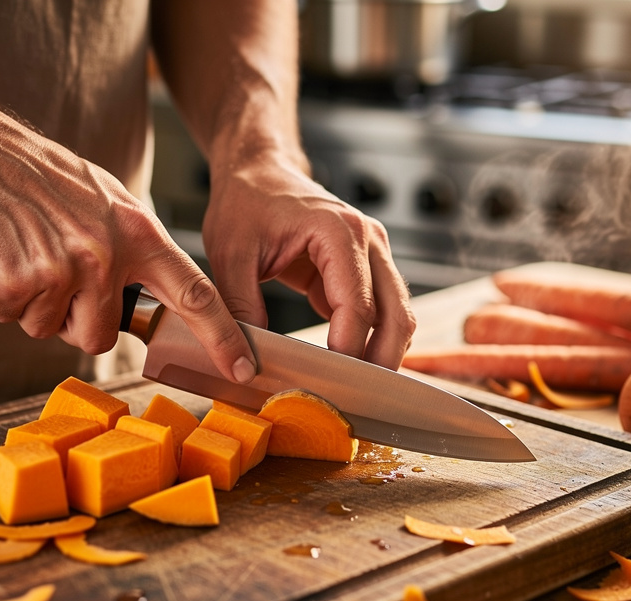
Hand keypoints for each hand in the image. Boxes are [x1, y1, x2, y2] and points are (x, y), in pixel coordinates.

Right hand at [0, 110, 255, 383]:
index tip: (242, 369)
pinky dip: (2, 297)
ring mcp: (62, 270)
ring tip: (28, 256)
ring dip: (37, 308)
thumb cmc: (43, 178)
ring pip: (53, 332)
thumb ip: (134, 248)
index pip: (197, 295)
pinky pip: (12, 318)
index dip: (223, 337)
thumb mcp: (109, 200)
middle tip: (56, 276)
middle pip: (101, 336)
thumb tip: (150, 297)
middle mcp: (107, 256)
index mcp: (139, 234)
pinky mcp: (17, 283)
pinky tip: (2, 257)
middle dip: (77, 322)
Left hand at [201, 154, 415, 369]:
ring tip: (354, 390)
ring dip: (383, 355)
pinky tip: (347, 367)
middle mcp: (369, 240)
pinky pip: (382, 312)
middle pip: (396, 315)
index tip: (327, 385)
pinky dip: (372, 341)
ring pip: (399, 316)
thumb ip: (240, 307)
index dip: (347, 352)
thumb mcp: (230, 255)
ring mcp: (375, 253)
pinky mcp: (367, 269)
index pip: (358, 306)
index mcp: (339, 231)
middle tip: (354, 400)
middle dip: (379, 362)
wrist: (259, 170)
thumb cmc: (246, 202)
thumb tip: (246, 359)